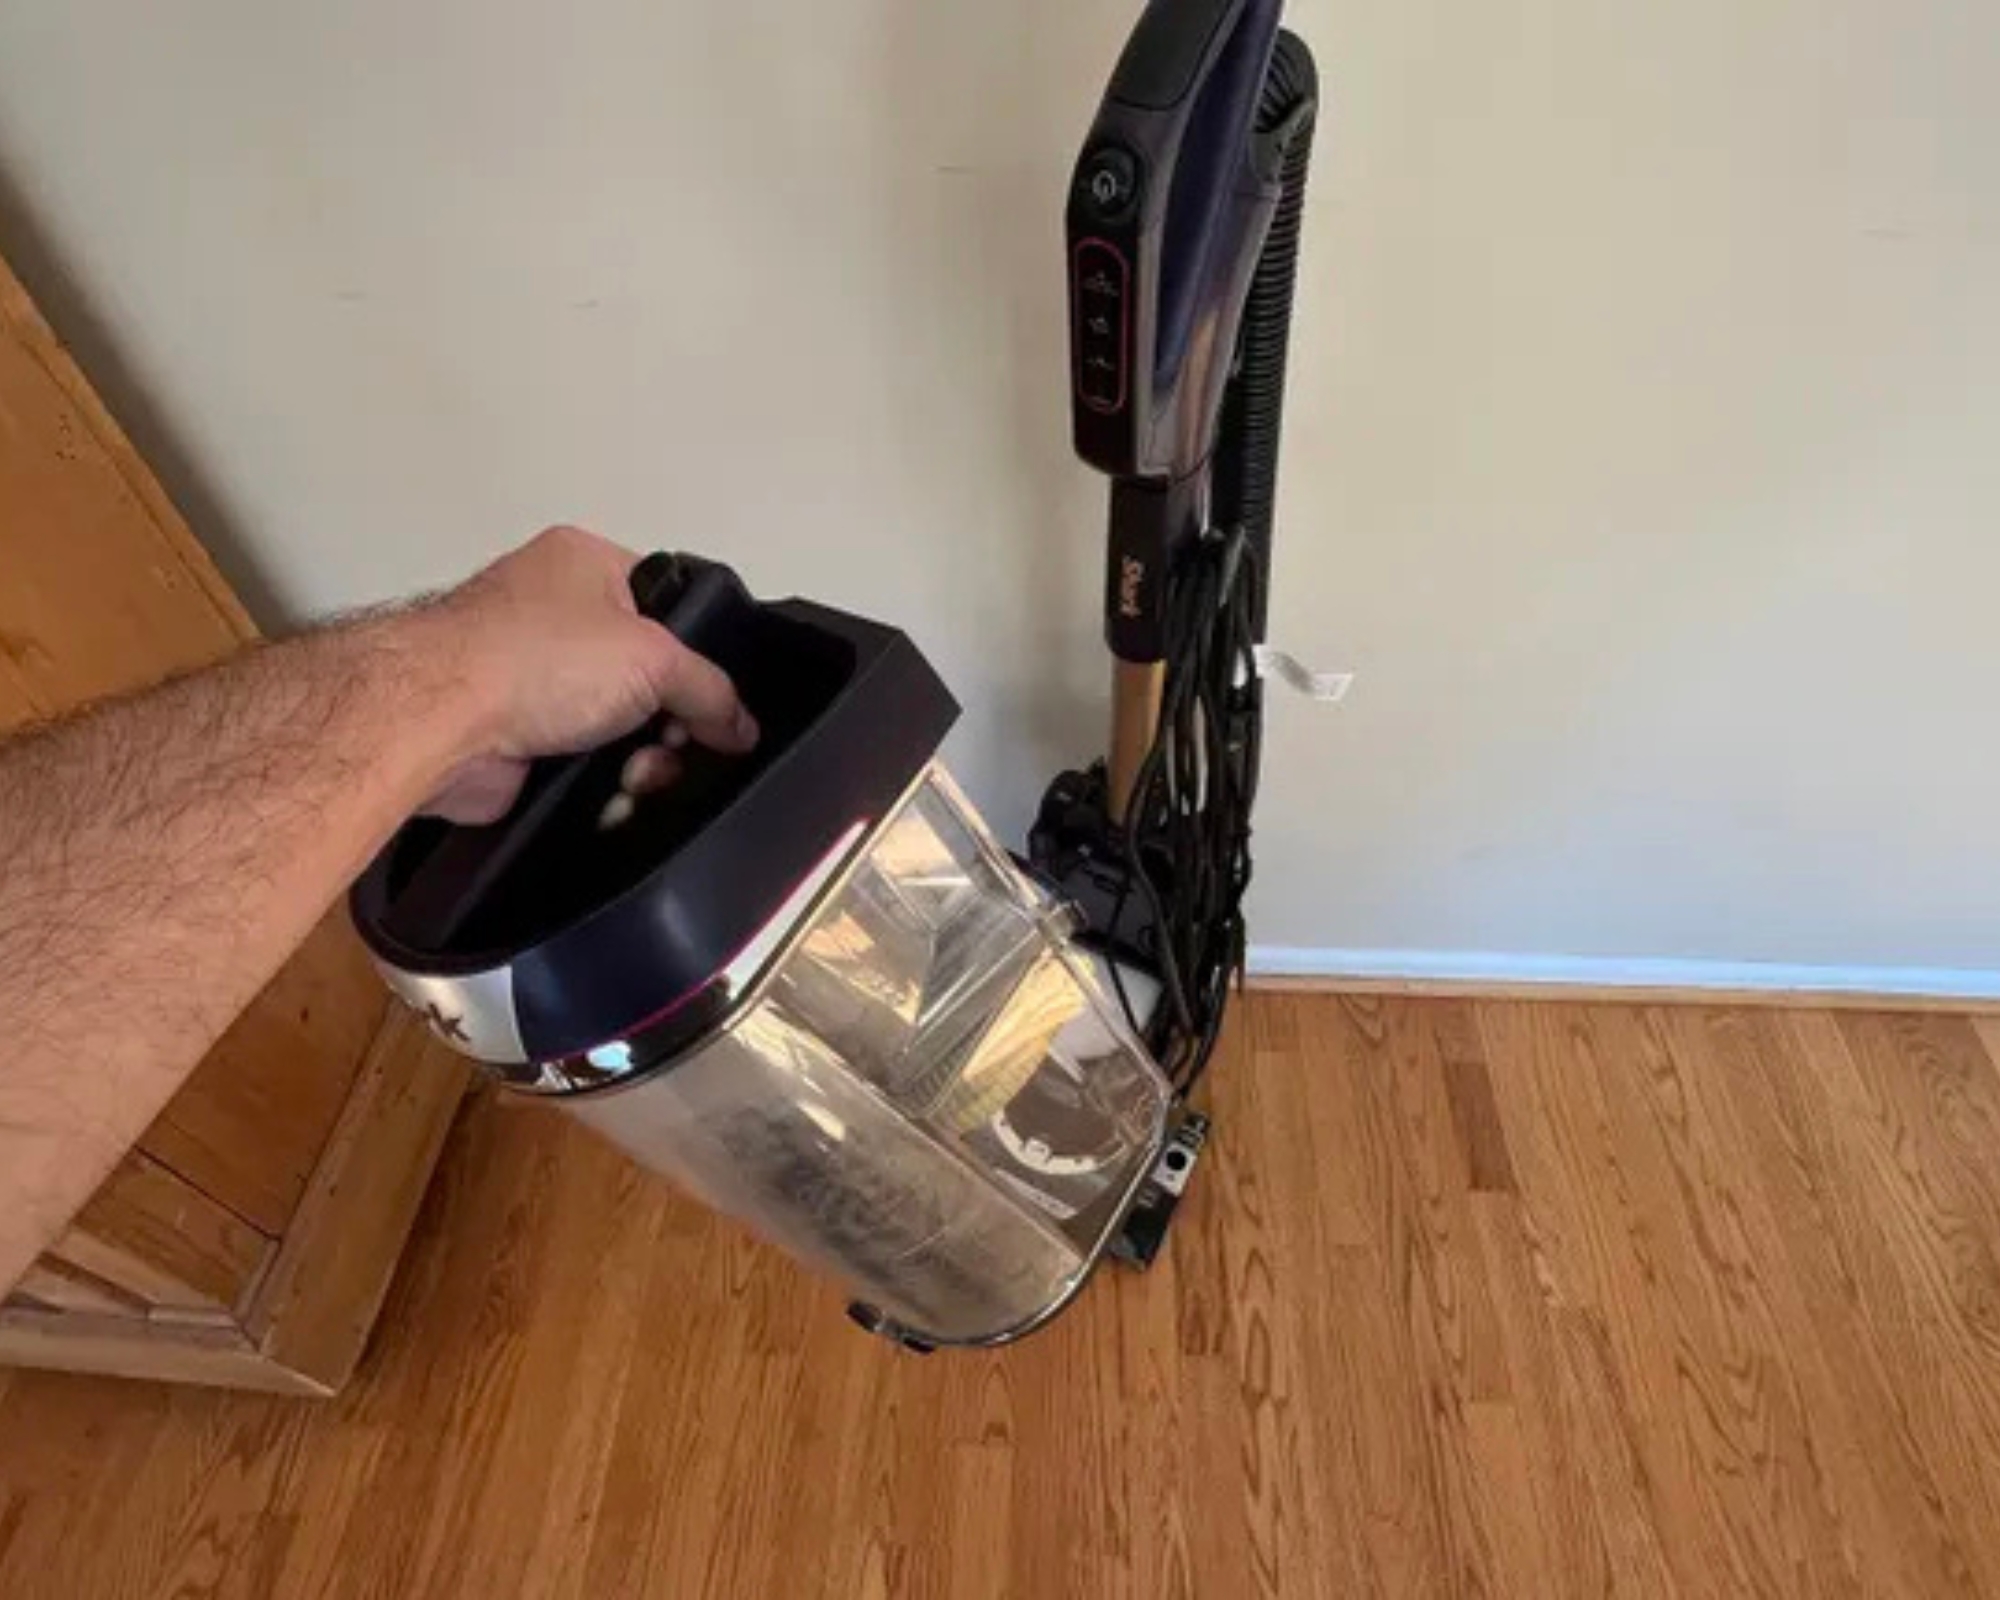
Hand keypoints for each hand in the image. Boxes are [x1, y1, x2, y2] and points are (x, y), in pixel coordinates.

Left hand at [421, 525, 758, 823]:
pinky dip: (603, 786)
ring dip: (640, 759)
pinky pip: (586, 767)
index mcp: (586, 564)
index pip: (669, 601)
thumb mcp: (655, 658)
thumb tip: (741, 726)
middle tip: (674, 742)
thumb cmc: (532, 657)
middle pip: (648, 677)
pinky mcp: (517, 738)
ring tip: (636, 773)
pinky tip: (609, 794)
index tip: (716, 697)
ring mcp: (531, 678)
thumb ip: (712, 691)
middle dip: (670, 721)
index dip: (698, 652)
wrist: (440, 723)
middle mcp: (554, 613)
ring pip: (621, 728)